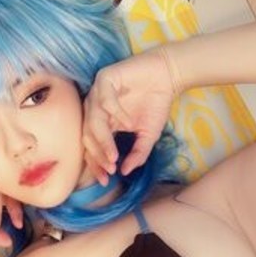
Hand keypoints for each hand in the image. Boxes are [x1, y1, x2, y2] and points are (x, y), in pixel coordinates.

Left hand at [82, 48, 174, 182]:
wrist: (168, 76)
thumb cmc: (156, 104)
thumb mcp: (148, 136)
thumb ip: (137, 154)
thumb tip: (126, 172)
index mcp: (103, 122)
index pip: (92, 146)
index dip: (97, 164)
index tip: (106, 179)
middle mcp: (96, 109)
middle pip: (87, 135)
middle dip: (97, 156)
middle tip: (110, 168)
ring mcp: (98, 93)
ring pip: (91, 120)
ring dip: (102, 141)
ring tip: (114, 155)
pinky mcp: (105, 79)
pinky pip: (104, 100)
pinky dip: (115, 114)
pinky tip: (128, 123)